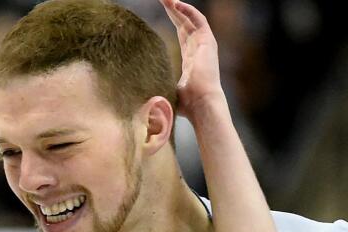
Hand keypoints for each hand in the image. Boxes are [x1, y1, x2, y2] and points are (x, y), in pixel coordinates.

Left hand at [158, 0, 224, 119]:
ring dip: (178, 6)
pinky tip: (175, 3)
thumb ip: (157, 89)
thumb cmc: (186, 106)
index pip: (182, 33)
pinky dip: (188, 10)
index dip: (173, 20)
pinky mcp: (208, 42)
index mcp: (191, 58)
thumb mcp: (167, 92)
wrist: (201, 105)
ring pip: (191, 18)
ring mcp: (204, 45)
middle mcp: (198, 49)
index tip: (162, 10)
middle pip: (184, 23)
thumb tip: (139, 102)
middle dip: (173, 9)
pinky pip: (199, 20)